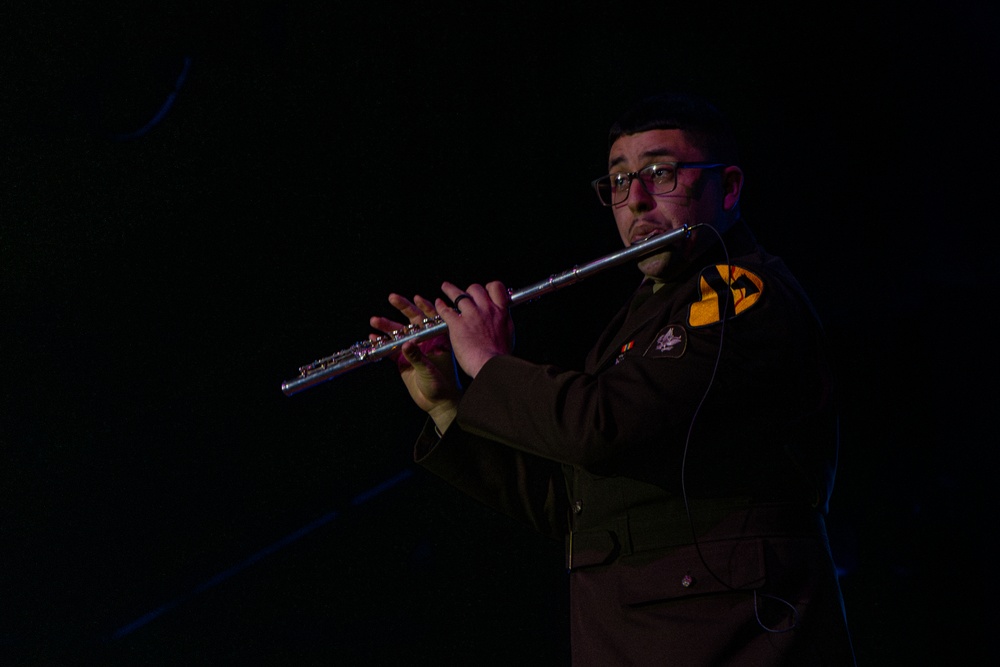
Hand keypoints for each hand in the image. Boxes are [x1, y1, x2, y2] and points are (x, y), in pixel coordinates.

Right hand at [370, 293, 460, 431]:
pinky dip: (381, 343)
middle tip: (392, 297)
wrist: (437, 404)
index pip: (431, 319)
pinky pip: (390, 349)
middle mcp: (425, 342)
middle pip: (413, 321)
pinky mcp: (402, 361)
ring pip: (399, 334)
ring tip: (374, 320)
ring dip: (387, 326)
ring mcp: (413, 350)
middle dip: (403, 308)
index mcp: (438, 340)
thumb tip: (405, 343)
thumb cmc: (442, 385)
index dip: (424, 306)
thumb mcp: (430, 370)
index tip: (415, 298)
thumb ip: (417, 357)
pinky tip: (373, 337)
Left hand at [436, 280, 513, 378]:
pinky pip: (446, 310)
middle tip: (465, 293)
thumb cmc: (500, 355)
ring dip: (450, 290)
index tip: (485, 291)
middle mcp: (486, 310)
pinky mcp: (458, 324)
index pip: (496, 288)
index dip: (489, 287)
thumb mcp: (508, 334)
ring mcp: (471, 315)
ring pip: (459, 295)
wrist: (491, 364)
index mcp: (500, 312)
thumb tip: (502, 320)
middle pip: (476, 289)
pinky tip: (438, 303)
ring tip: (445, 287)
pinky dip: (441, 306)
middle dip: (469, 290)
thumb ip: (503, 323)